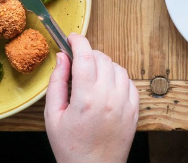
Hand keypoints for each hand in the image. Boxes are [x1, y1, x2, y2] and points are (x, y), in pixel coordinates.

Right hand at [44, 35, 138, 162]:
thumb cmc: (71, 149)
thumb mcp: (53, 116)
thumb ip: (56, 83)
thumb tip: (62, 57)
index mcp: (86, 98)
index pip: (85, 56)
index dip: (78, 41)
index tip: (72, 38)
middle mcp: (109, 98)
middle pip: (101, 58)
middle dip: (88, 54)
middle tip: (78, 62)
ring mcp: (124, 105)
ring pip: (117, 67)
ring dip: (104, 65)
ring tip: (92, 76)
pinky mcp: (134, 112)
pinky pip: (129, 82)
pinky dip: (118, 78)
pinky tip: (106, 87)